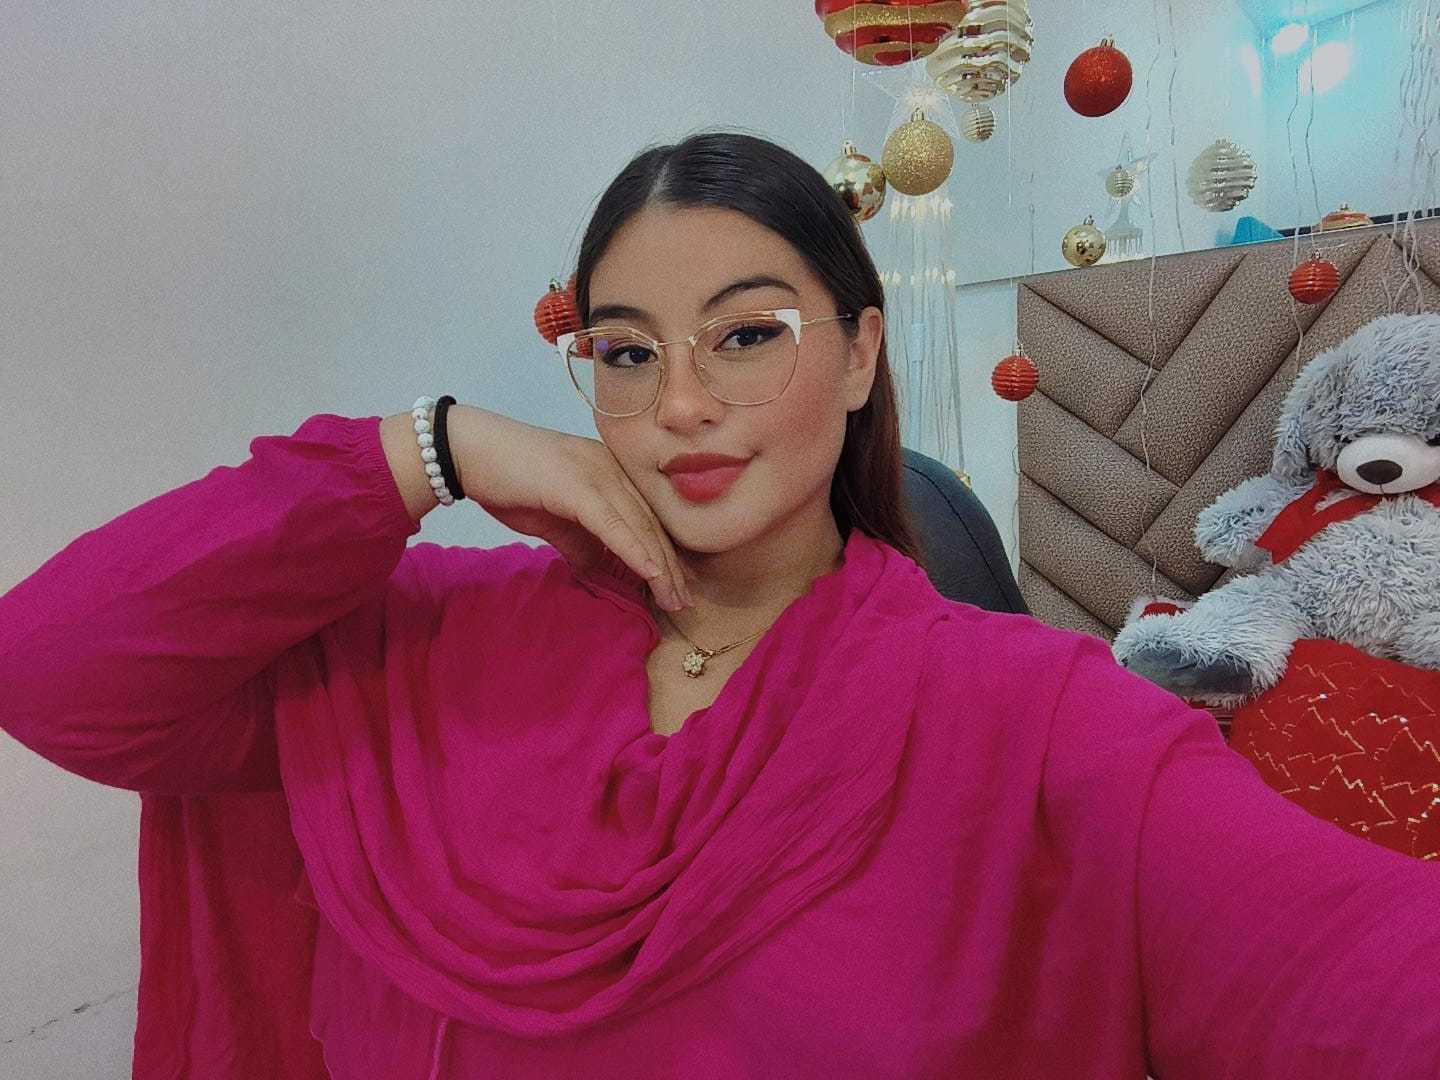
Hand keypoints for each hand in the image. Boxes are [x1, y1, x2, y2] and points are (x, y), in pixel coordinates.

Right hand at [447, 406, 692, 611]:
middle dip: (671, 567)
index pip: (647, 519)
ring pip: (638, 525)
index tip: (678, 587)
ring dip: (659, 567)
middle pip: (651, 524)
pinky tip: (650, 573)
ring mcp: (596, 473)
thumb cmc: (507, 481)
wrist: (468, 450)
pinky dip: (634, 549)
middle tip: (684, 603)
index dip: (666, 555)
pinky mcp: (577, 485)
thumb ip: (580, 540)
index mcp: (610, 473)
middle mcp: (611, 469)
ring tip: (674, 599)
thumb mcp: (553, 518)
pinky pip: (613, 523)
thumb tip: (600, 569)